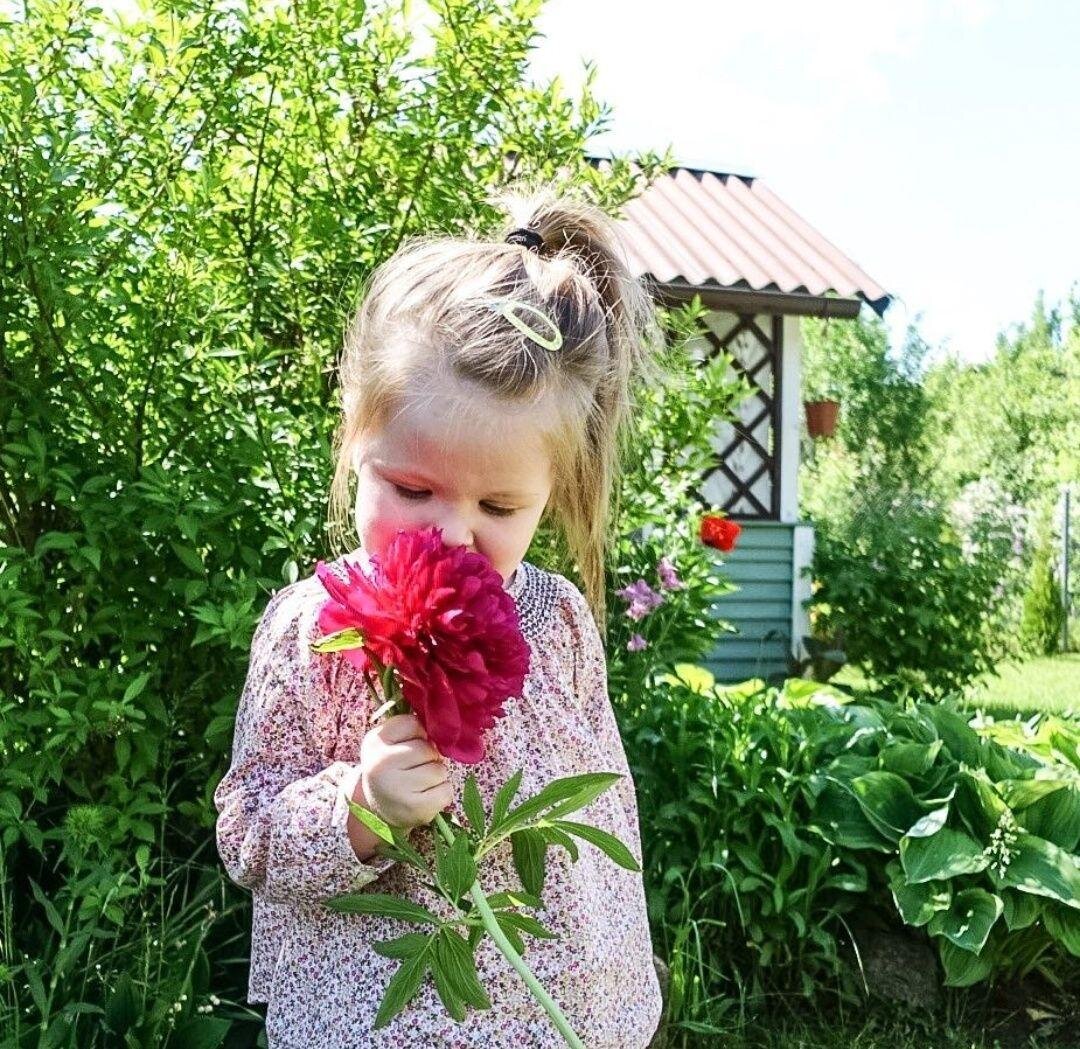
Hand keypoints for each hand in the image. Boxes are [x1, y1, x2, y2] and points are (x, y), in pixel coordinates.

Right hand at [358, 713, 453, 830]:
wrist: (378, 810)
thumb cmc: (391, 768)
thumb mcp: (389, 743)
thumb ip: (410, 729)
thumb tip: (442, 728)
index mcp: (375, 742)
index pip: (414, 724)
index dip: (419, 734)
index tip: (409, 745)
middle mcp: (381, 764)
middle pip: (428, 749)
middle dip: (429, 757)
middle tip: (415, 768)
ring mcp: (397, 789)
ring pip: (439, 770)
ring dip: (436, 775)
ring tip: (419, 783)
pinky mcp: (414, 809)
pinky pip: (446, 791)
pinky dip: (442, 792)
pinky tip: (426, 796)